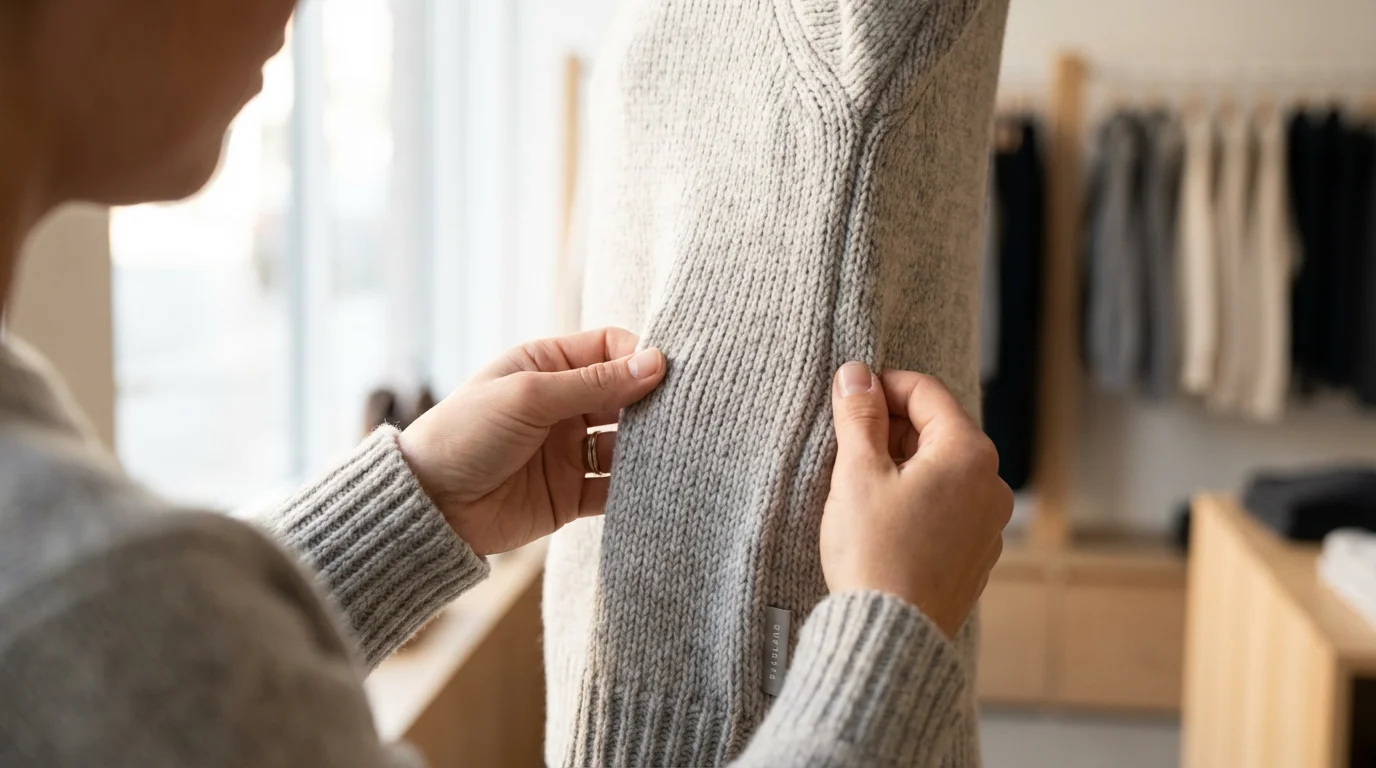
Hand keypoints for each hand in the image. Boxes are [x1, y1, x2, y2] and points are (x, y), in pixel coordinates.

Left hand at [397, 328, 665, 555]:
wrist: (428, 506)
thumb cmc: (465, 434)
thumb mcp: (529, 397)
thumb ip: (594, 383)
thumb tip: (655, 362)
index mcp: (547, 367)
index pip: (609, 350)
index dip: (640, 357)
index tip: (669, 372)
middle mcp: (563, 406)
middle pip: (625, 396)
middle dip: (654, 403)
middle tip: (687, 411)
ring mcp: (569, 451)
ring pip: (626, 444)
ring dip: (651, 446)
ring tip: (681, 448)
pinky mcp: (572, 494)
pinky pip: (615, 488)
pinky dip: (639, 487)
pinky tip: (662, 483)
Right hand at [821, 362, 1012, 638]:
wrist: (890, 636)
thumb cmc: (874, 554)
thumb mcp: (857, 473)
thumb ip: (859, 416)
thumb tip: (856, 374)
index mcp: (968, 454)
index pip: (926, 392)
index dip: (882, 386)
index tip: (848, 395)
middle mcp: (991, 485)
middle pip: (938, 430)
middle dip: (891, 427)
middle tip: (847, 443)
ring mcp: (988, 523)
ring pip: (942, 470)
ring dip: (902, 463)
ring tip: (860, 484)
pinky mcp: (975, 555)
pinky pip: (947, 506)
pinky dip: (916, 497)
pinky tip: (882, 518)